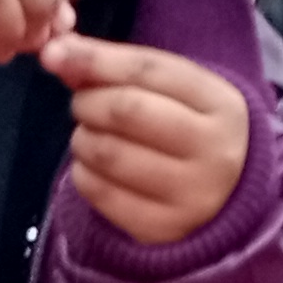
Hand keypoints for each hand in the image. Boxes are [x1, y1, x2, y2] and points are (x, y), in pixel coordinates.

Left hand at [45, 37, 247, 245]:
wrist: (227, 198)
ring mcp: (191, 195)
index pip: (148, 70)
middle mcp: (214, 150)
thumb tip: (56, 53)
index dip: (95, 59)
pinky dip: (83, 173)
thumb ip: (119, 68)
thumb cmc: (188, 130)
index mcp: (221, 104)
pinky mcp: (163, 229)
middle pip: (127, 110)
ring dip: (82, 138)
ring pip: (109, 153)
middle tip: (83, 105)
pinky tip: (93, 168)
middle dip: (88, 102)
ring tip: (88, 136)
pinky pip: (100, 193)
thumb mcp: (172, 93)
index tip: (55, 54)